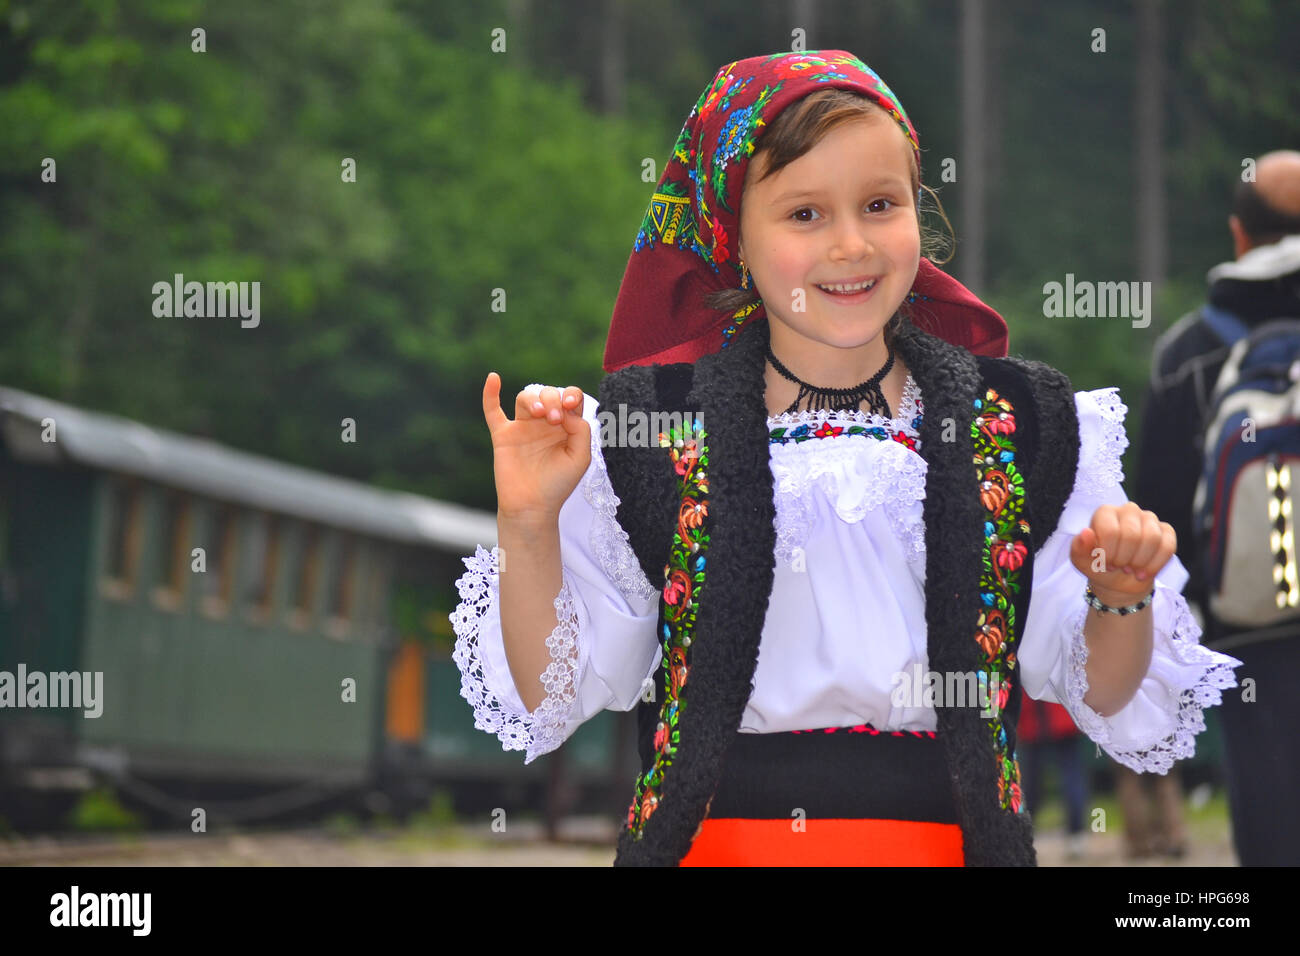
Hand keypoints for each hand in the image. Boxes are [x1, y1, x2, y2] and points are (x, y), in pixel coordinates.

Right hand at [482, 373, 590, 524]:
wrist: (532, 507)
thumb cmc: (558, 484)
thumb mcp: (580, 458)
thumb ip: (580, 430)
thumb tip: (567, 411)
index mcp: (565, 427)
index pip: (570, 399)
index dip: (571, 395)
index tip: (570, 405)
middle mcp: (544, 424)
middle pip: (548, 394)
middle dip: (553, 399)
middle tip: (554, 419)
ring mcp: (522, 428)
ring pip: (525, 398)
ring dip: (534, 398)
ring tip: (540, 413)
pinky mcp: (503, 436)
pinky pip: (492, 411)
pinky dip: (490, 393)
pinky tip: (493, 378)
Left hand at [1068, 502, 1175, 605]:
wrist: (1117, 580)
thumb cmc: (1097, 565)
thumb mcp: (1081, 560)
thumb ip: (1079, 547)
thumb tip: (1086, 533)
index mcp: (1105, 513)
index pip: (1111, 531)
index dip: (1109, 553)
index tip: (1106, 563)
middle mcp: (1128, 510)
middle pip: (1133, 535)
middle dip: (1125, 559)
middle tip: (1119, 566)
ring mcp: (1149, 519)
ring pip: (1152, 539)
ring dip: (1140, 562)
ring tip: (1131, 569)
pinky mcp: (1166, 531)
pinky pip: (1168, 546)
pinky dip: (1155, 565)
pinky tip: (1144, 572)